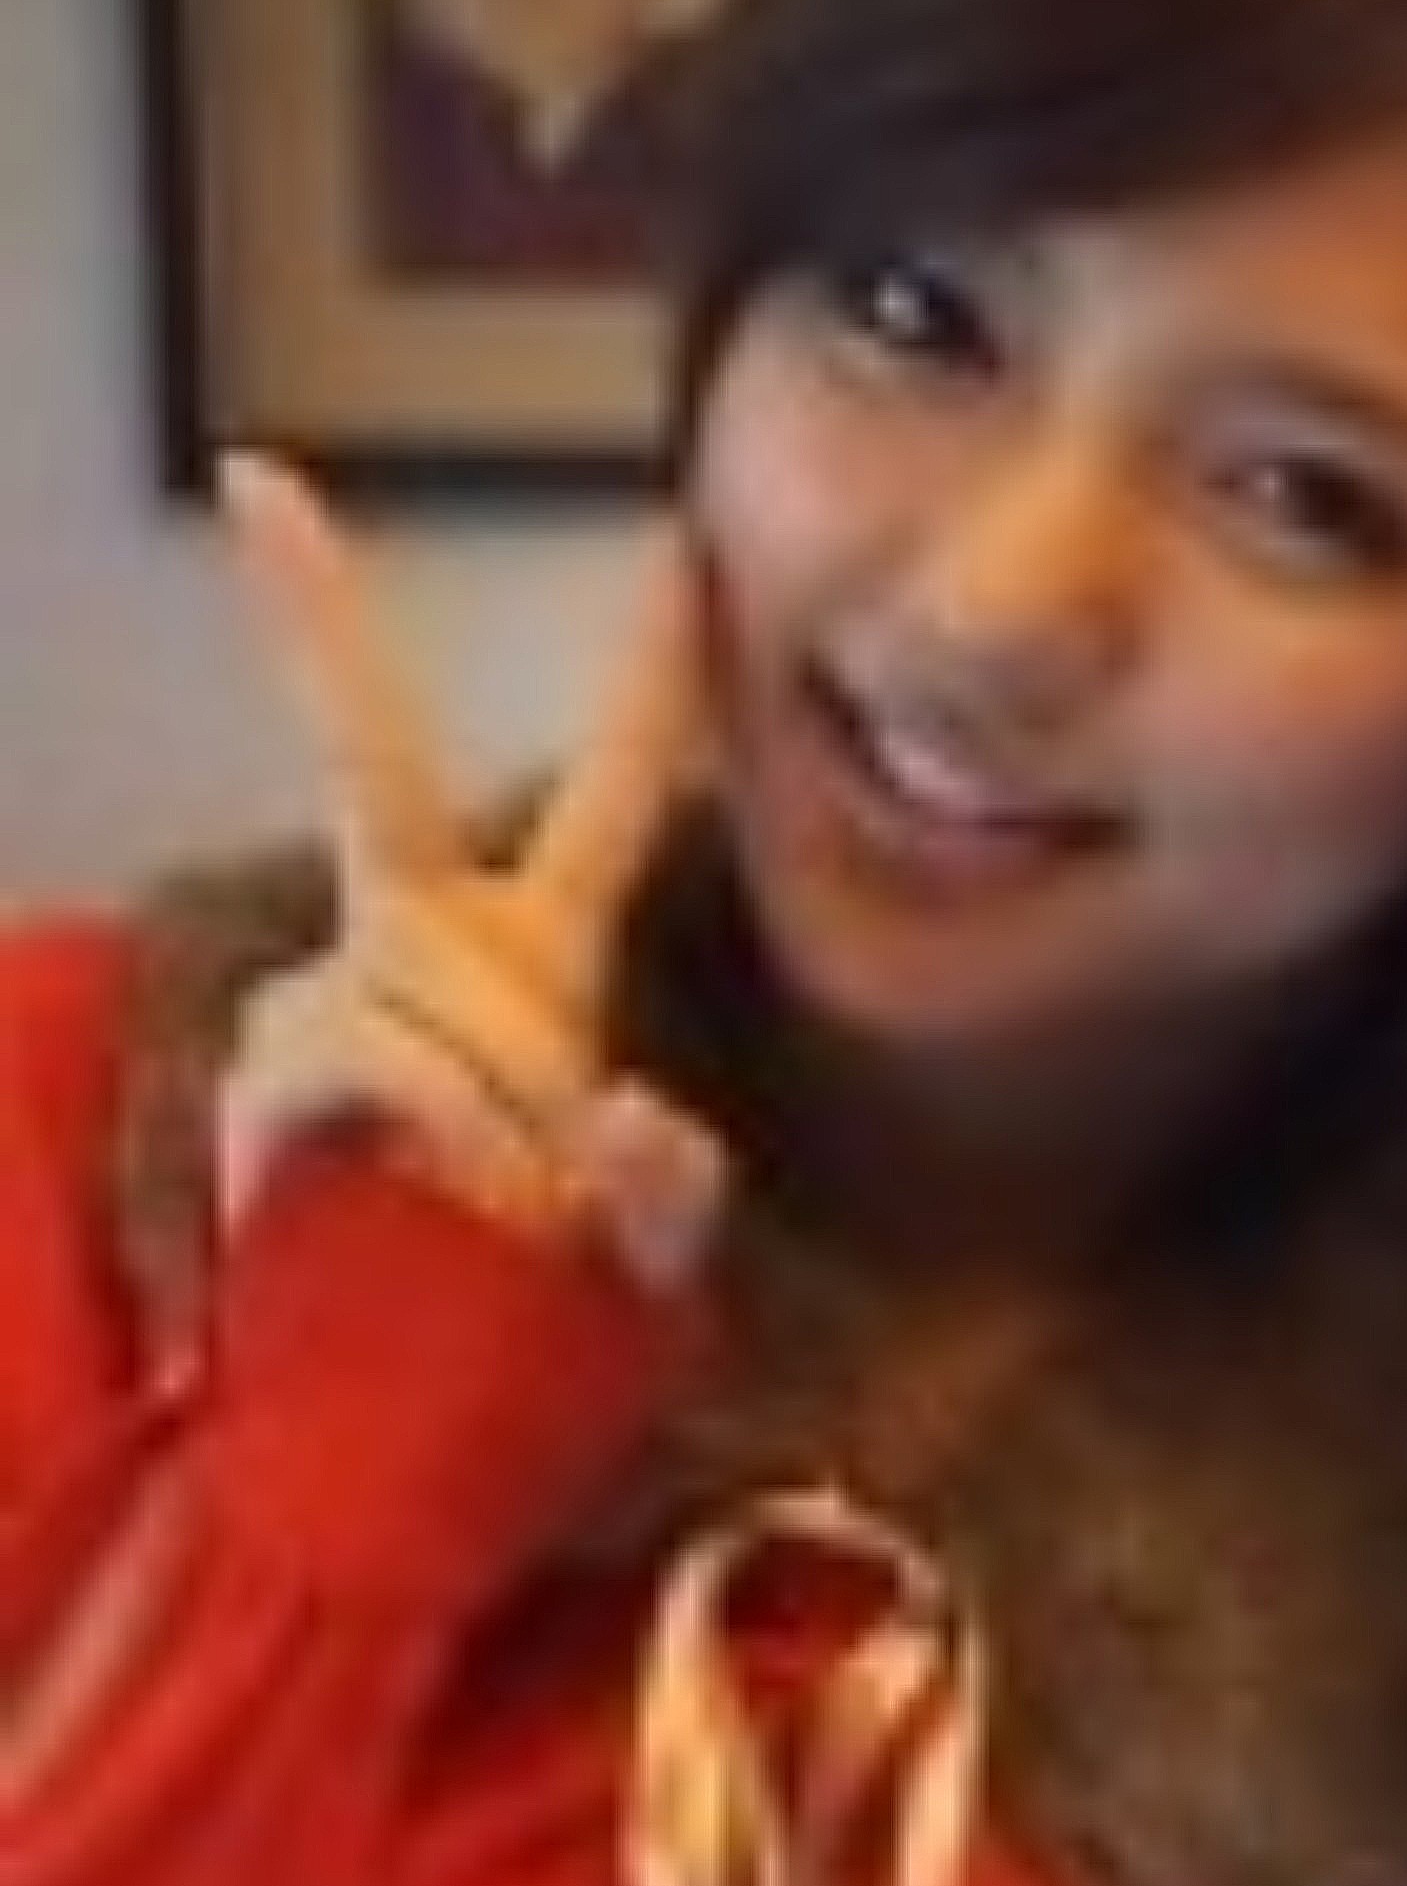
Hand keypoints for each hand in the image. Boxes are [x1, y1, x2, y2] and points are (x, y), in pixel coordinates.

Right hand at [211, 451, 727, 1289]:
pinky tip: (453, 1192)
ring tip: (513, 1210)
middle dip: (319, 618)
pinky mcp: (272, 1062)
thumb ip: (670, 1185)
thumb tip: (631, 1117)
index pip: (602, 794)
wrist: (387, 1405)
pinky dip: (452, 1131)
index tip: (670, 537)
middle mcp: (419, 939)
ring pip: (451, 990)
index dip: (644, 675)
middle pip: (373, 758)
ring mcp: (330, 989)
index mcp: (534, 951)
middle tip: (256, 480)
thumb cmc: (518, 1297)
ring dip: (514, 1112)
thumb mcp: (643, 1242)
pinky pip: (393, 1056)